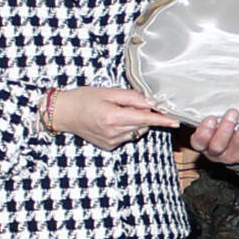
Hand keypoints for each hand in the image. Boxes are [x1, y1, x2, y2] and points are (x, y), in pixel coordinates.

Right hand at [49, 86, 181, 150]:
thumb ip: (131, 98)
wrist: (63, 113)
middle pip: (142, 124)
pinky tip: (111, 121)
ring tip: (116, 111)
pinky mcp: (109, 146)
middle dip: (143, 114)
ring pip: (136, 131)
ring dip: (134, 121)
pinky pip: (127, 136)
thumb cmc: (83, 99)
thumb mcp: (107, 92)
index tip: (174, 121)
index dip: (161, 120)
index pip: (145, 119)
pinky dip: (125, 128)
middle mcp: (113, 132)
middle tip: (128, 103)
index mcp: (113, 117)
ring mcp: (111, 141)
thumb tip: (151, 102)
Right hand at [193, 108, 238, 165]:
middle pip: (218, 145)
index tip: (211, 118)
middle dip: (226, 128)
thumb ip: (213, 116)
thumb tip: (215, 99)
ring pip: (238, 143)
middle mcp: (217, 154)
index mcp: (204, 145)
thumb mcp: (215, 123)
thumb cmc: (227, 128)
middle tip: (232, 113)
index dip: (204, 132)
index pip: (199, 142)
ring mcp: (234, 156)